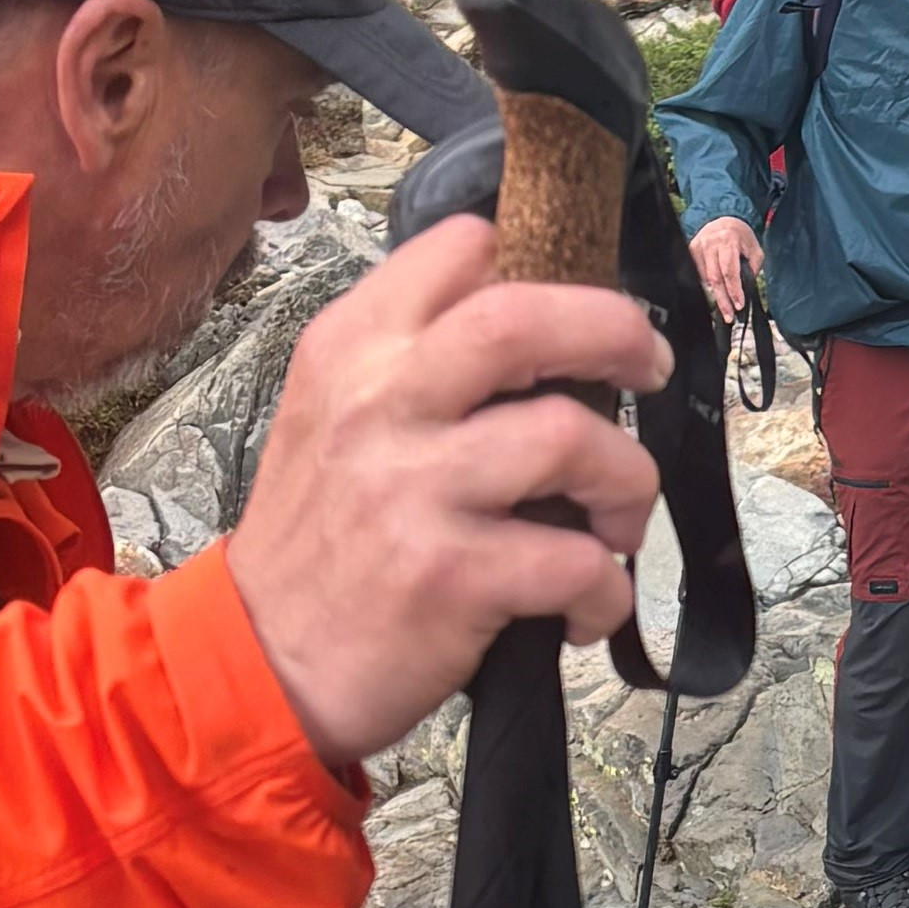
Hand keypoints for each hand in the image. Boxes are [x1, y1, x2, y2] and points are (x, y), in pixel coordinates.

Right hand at [231, 214, 668, 767]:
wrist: (262, 659)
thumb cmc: (321, 537)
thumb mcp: (332, 413)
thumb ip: (414, 358)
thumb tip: (544, 324)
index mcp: (352, 347)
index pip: (460, 248)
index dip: (546, 269)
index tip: (581, 317)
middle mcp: (378, 402)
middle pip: (523, 319)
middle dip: (616, 334)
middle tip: (647, 370)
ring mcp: (411, 489)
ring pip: (571, 438)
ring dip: (629, 480)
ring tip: (617, 519)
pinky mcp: (448, 576)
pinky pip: (575, 562)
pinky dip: (607, 589)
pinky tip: (588, 604)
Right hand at [693, 215, 761, 315]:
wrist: (724, 220)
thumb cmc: (741, 237)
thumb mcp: (755, 250)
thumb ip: (752, 269)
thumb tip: (743, 290)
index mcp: (728, 240)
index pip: (729, 271)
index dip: (734, 291)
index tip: (738, 305)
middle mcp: (710, 242)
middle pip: (715, 279)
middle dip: (723, 300)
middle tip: (729, 316)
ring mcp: (698, 246)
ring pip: (705, 279)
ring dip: (715, 296)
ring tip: (724, 308)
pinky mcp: (690, 251)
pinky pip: (698, 274)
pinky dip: (707, 286)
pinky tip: (715, 293)